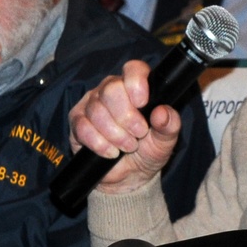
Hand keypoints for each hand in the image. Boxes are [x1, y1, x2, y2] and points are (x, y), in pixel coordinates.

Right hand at [68, 59, 182, 193]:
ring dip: (115, 134)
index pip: (133, 69)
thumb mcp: (165, 141)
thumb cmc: (148, 151)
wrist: (128, 176)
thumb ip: (169, 125)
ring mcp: (91, 104)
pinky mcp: (77, 121)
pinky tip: (110, 152)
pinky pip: (83, 127)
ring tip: (127, 146)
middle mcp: (110, 90)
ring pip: (97, 111)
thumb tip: (162, 112)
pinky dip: (99, 144)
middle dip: (126, 117)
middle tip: (138, 134)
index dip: (136, 83)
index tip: (142, 103)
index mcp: (135, 87)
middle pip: (111, 90)